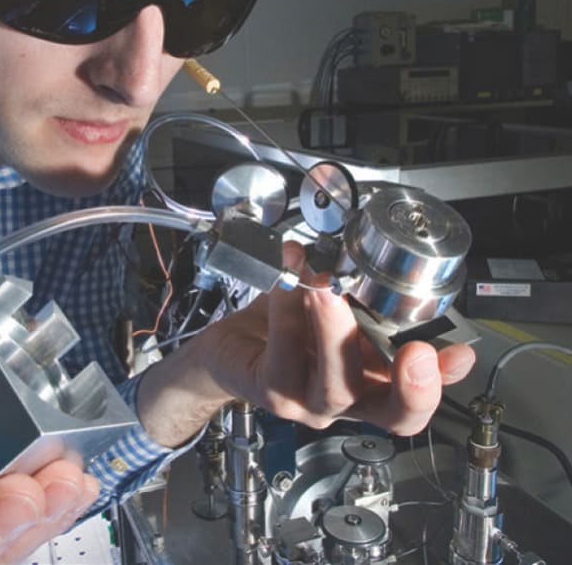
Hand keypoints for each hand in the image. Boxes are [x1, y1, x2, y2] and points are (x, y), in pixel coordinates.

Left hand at [202, 240, 475, 435]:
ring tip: (329, 290)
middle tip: (414, 345)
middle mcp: (341, 403)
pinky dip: (288, 313)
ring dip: (336, 332)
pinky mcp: (270, 389)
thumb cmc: (288, 331)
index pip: (413, 405)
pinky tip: (288, 281)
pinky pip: (284, 355)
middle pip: (385, 411)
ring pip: (333, 384)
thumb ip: (369, 311)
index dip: (439, 387)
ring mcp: (305, 402)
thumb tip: (399, 284)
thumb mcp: (336, 317)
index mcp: (367, 387)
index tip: (459, 354)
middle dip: (406, 381)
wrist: (232, 346)